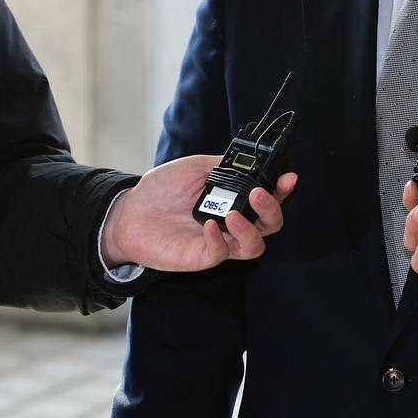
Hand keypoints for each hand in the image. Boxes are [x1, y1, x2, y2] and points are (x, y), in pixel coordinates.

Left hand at [100, 154, 296, 271]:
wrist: (128, 213)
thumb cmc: (161, 190)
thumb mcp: (194, 167)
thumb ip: (221, 166)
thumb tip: (246, 160)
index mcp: (233, 199)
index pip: (267, 197)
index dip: (282, 190)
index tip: (288, 177)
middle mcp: (231, 222)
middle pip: (269, 225)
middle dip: (272, 210)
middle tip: (259, 196)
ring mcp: (219, 242)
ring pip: (254, 247)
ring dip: (250, 231)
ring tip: (233, 215)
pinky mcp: (202, 257)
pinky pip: (221, 254)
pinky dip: (219, 240)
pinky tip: (206, 225)